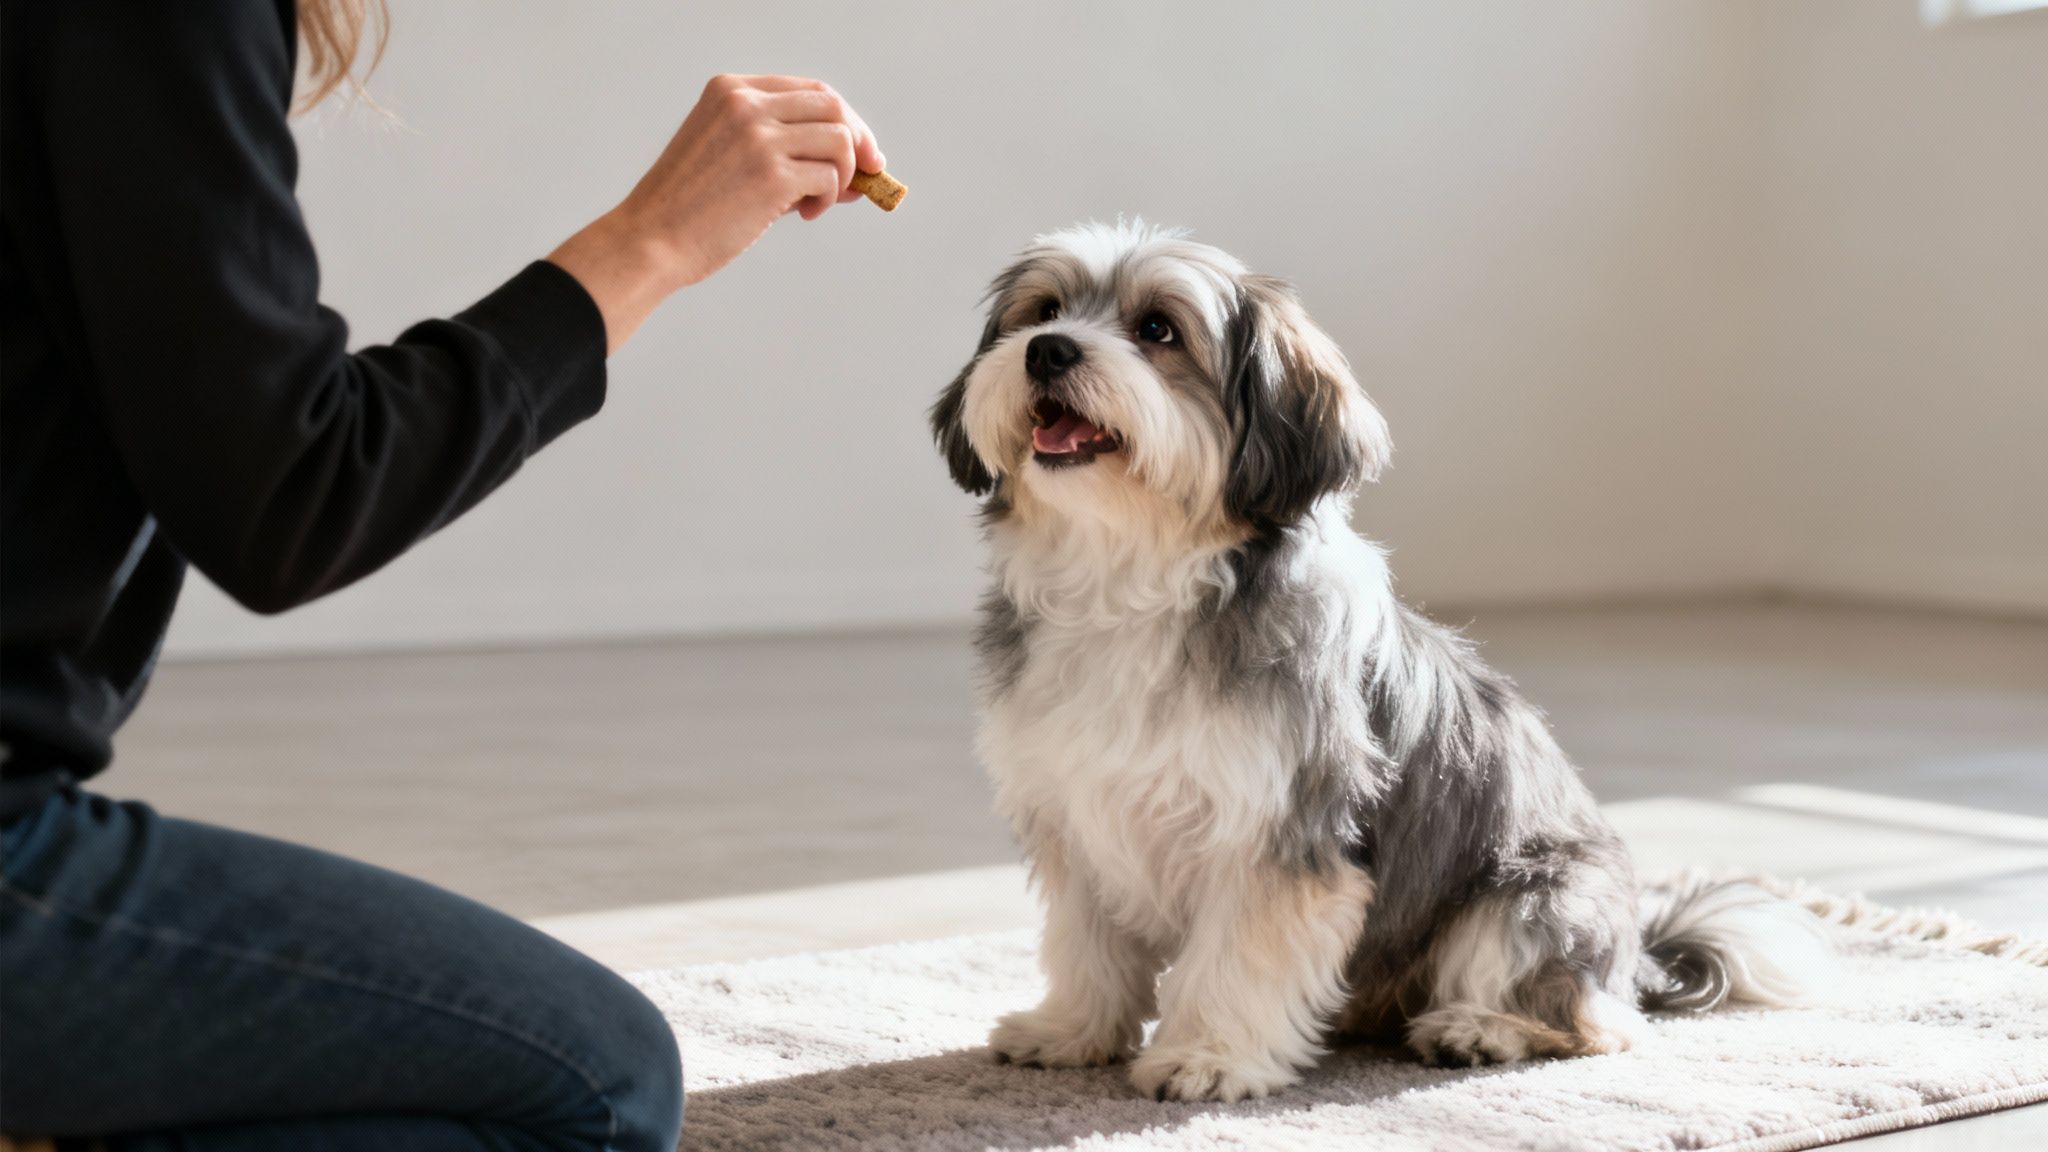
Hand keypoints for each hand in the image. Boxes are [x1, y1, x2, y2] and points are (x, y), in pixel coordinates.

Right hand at [548, 74, 885, 351]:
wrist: (650, 241)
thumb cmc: (688, 209)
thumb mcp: (729, 155)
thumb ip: (785, 150)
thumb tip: (860, 170)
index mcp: (732, 90)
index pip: (811, 90)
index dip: (845, 120)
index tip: (862, 150)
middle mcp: (746, 104)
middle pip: (834, 107)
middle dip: (859, 143)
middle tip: (864, 177)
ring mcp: (759, 137)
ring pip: (840, 141)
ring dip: (841, 176)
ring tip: (814, 202)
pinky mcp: (771, 175)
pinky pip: (830, 178)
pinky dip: (828, 199)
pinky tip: (803, 214)